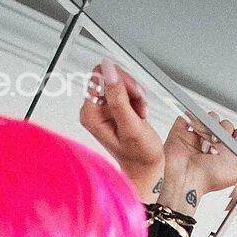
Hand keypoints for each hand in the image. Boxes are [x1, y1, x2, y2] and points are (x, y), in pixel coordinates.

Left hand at [79, 58, 163, 199]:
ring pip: (119, 82)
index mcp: (91, 114)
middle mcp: (93, 109)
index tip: (132, 96)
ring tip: (139, 113)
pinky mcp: (111, 107)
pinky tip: (139, 113)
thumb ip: (118, 97)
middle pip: (109, 76)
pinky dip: (135, 98)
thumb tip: (108, 69)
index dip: (120, 82)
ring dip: (135, 95)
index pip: (100, 76)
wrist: (145, 167)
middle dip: (129, 89)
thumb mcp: (131, 125)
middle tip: (138, 106)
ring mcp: (102, 108)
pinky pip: (124, 89)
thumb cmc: (139, 155)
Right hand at [162, 111, 236, 200]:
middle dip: (225, 130)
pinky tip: (196, 131)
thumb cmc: (208, 179)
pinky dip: (194, 119)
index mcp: (226, 154)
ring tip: (206, 140)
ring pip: (210, 118)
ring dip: (211, 126)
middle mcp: (213, 145)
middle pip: (225, 124)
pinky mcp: (183, 131)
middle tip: (219, 143)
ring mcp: (197, 137)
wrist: (186, 180)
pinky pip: (191, 115)